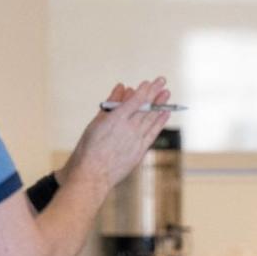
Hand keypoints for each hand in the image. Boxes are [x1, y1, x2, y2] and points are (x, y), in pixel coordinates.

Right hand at [57, 77, 171, 194]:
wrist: (93, 174)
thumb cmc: (89, 147)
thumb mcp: (97, 121)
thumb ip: (111, 103)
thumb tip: (122, 87)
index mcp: (116, 119)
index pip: (136, 100)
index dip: (145, 90)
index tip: (150, 82)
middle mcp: (130, 128)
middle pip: (146, 107)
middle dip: (155, 93)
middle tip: (163, 82)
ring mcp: (137, 140)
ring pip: (152, 119)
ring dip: (160, 105)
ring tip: (166, 94)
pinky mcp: (140, 151)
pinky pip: (153, 133)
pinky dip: (160, 122)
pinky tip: (165, 113)